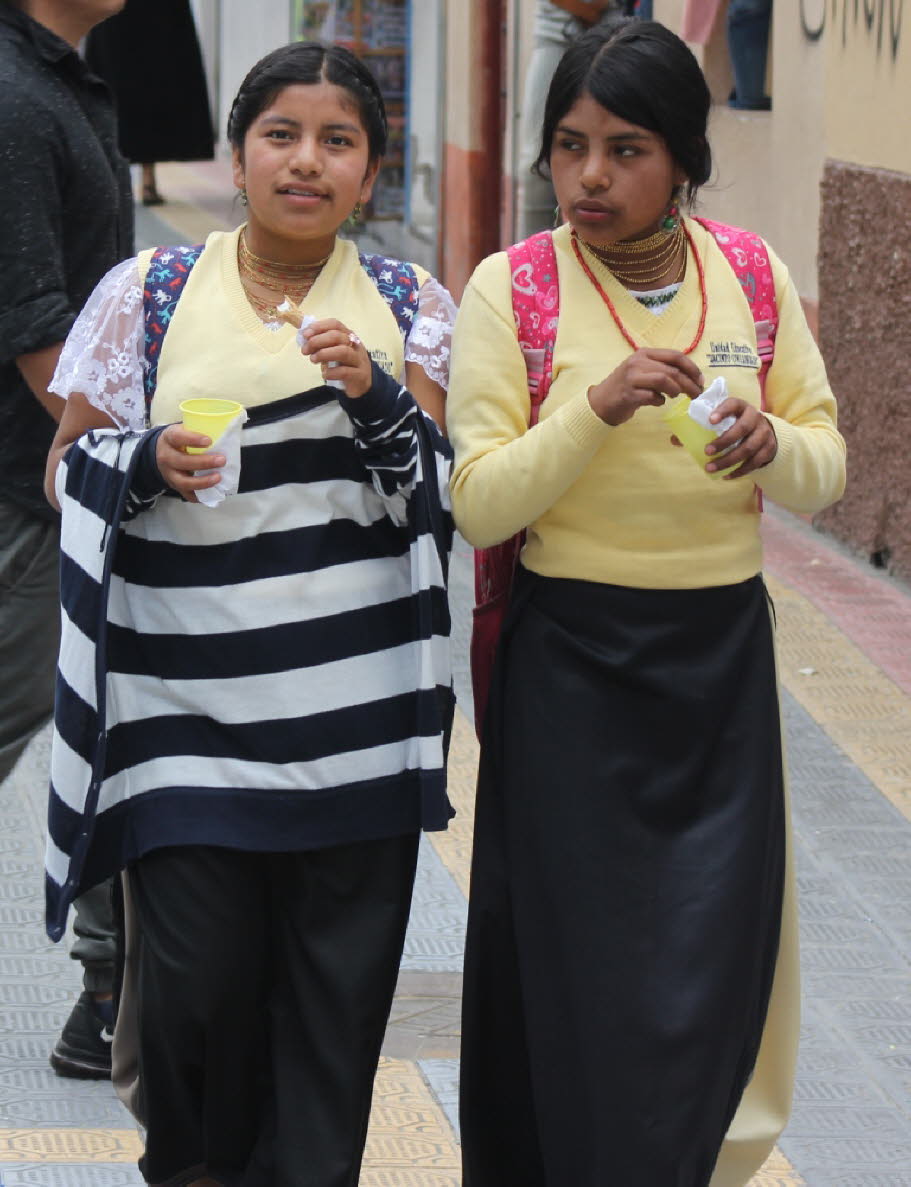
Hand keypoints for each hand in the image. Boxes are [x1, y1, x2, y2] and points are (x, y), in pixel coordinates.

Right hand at [155, 423, 225, 502]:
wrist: (160, 453)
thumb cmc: (179, 440)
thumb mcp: (183, 430)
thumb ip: (198, 430)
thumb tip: (225, 430)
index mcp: (169, 439)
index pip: (177, 437)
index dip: (192, 439)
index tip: (209, 440)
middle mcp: (166, 457)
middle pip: (182, 462)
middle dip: (204, 462)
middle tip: (222, 460)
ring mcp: (170, 474)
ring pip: (184, 482)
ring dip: (203, 481)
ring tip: (218, 477)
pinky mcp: (175, 486)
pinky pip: (187, 495)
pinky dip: (200, 496)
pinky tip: (213, 491)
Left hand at [301, 318, 371, 397]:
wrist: (363, 384)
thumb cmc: (345, 364)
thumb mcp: (333, 350)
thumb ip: (320, 343)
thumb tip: (303, 335)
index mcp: (348, 336)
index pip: (335, 325)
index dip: (319, 327)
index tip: (305, 334)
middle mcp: (355, 345)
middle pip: (338, 336)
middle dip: (318, 341)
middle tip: (305, 350)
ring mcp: (358, 360)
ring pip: (343, 352)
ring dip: (324, 354)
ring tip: (313, 359)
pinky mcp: (359, 375)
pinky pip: (345, 372)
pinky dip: (332, 372)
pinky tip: (324, 375)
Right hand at [587, 348, 703, 426]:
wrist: (601, 402)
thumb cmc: (626, 387)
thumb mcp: (643, 371)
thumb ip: (662, 369)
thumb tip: (689, 376)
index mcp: (644, 354)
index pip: (675, 356)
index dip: (692, 368)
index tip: (700, 380)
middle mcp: (638, 362)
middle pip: (672, 370)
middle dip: (689, 383)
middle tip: (697, 394)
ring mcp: (632, 378)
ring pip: (664, 380)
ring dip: (675, 390)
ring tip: (675, 397)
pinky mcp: (628, 394)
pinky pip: (652, 397)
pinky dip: (659, 400)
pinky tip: (658, 402)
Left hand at [705, 397, 777, 477]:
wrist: (762, 431)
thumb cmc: (735, 424)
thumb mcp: (723, 419)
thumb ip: (702, 426)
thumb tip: (676, 440)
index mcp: (741, 407)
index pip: (733, 404)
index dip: (723, 411)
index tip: (710, 420)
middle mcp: (755, 417)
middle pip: (742, 428)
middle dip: (724, 441)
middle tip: (707, 451)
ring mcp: (764, 433)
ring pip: (748, 448)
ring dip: (728, 460)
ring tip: (711, 468)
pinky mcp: (768, 449)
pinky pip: (754, 462)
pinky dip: (739, 471)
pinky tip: (726, 476)